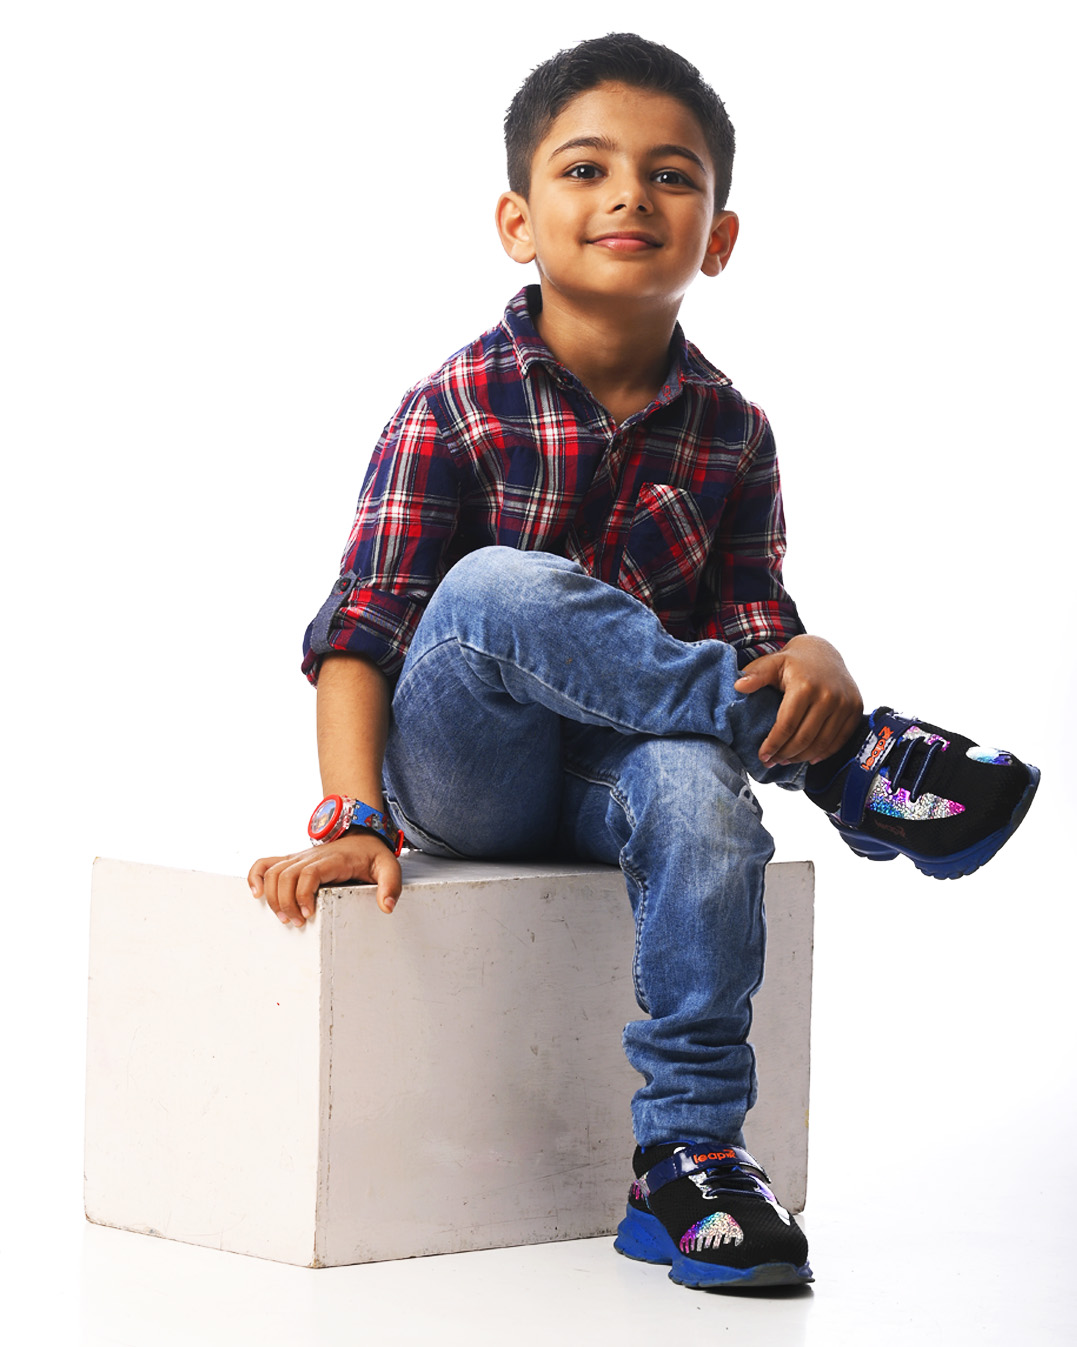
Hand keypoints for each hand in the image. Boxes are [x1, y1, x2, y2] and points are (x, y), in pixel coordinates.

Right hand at [248, 831, 402, 928]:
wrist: (361, 834)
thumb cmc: (372, 854)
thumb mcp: (389, 867)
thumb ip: (391, 885)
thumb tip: (386, 906)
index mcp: (334, 859)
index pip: (310, 873)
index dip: (303, 895)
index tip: (308, 915)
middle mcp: (313, 856)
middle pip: (287, 874)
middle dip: (286, 902)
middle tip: (297, 923)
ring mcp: (300, 857)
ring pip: (274, 871)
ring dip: (272, 896)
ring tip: (284, 918)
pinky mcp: (293, 860)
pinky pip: (266, 863)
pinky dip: (256, 876)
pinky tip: (256, 894)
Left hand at [733, 634, 862, 766]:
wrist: (824, 652)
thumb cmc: (793, 662)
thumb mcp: (772, 663)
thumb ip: (755, 675)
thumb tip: (738, 686)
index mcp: (805, 686)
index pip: (787, 725)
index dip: (773, 744)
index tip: (762, 756)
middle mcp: (828, 695)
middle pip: (805, 738)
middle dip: (786, 754)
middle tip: (773, 762)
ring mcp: (845, 703)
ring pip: (823, 743)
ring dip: (803, 757)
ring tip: (787, 760)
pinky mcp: (856, 708)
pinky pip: (840, 739)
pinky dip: (824, 753)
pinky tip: (809, 758)